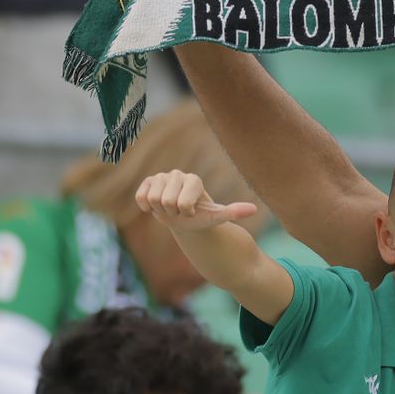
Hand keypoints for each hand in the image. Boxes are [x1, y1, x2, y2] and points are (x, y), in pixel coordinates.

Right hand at [136, 170, 257, 232]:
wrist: (185, 218)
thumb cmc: (202, 217)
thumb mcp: (217, 217)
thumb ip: (233, 212)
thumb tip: (254, 209)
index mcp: (194, 180)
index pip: (182, 203)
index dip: (185, 213)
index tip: (192, 211)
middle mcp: (177, 174)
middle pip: (166, 201)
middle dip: (172, 212)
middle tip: (180, 211)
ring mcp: (161, 177)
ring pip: (152, 199)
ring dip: (160, 210)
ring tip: (170, 208)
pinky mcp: (148, 182)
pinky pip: (140, 196)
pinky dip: (146, 207)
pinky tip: (156, 207)